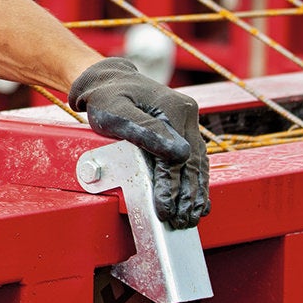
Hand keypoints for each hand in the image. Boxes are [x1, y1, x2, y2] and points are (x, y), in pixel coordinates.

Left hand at [70, 56, 209, 229]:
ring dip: (195, 193)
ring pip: (198, 164)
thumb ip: (145, 131)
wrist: (105, 80)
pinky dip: (196, 181)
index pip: (177, 159)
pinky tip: (197, 200)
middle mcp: (186, 114)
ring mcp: (187, 121)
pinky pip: (195, 159)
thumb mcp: (117, 111)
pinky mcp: (183, 128)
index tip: (165, 210)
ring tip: (190, 218)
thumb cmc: (105, 96)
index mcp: (174, 110)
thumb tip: (179, 155)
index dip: (170, 188)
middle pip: (192, 164)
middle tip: (180, 222)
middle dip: (186, 197)